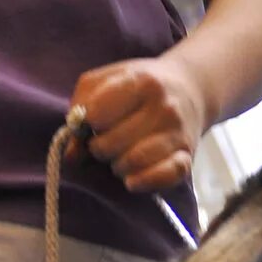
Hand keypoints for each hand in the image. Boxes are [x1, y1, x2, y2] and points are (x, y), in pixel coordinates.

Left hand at [69, 58, 208, 193]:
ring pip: (132, 163)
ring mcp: (177, 133)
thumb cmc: (139, 86)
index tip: (91, 122)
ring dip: (117, 166)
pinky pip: (163, 177)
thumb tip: (71, 154)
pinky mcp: (187, 158)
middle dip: (99, 148)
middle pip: (110, 143)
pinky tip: (132, 180)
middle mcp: (163, 106)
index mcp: (141, 81)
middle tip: (106, 142)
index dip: (86, 124)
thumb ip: (80, 107)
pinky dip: (143, 182)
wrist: (190, 88)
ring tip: (120, 156)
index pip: (96, 114)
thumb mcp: (106, 80)